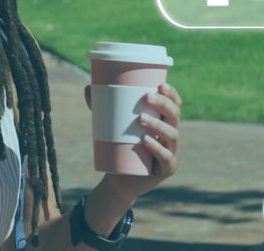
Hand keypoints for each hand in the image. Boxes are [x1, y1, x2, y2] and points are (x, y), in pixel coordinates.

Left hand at [85, 81, 182, 200]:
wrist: (120, 179)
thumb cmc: (120, 147)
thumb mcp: (110, 125)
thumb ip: (101, 106)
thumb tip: (88, 87)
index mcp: (164, 123)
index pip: (175, 105)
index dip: (172, 94)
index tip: (160, 84)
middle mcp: (171, 135)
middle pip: (175, 116)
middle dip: (163, 104)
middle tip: (146, 97)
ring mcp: (171, 152)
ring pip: (172, 135)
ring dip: (157, 125)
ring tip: (140, 118)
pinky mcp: (166, 169)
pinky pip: (166, 157)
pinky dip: (157, 148)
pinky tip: (146, 141)